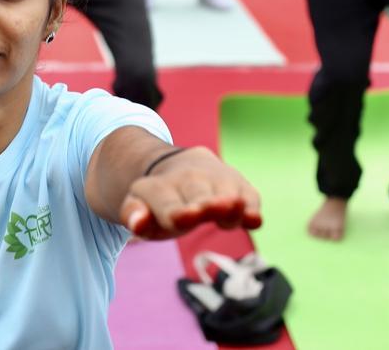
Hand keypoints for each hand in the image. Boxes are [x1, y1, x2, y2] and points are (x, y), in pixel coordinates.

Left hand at [118, 146, 261, 239]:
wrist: (178, 166)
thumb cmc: (159, 200)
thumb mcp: (139, 209)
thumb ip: (134, 217)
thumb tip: (137, 223)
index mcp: (157, 188)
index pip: (168, 205)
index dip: (176, 212)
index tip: (182, 216)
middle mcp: (187, 178)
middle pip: (200, 195)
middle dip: (206, 203)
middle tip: (209, 209)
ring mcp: (214, 178)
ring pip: (226, 193)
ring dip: (232, 206)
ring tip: (239, 213)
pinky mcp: (238, 183)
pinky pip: (248, 195)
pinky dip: (252, 207)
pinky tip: (254, 219)